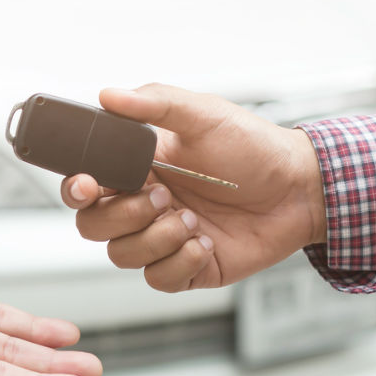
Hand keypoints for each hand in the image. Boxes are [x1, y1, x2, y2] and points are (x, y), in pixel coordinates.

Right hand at [62, 84, 325, 291]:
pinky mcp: (187, 268)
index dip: (76, 190)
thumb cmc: (253, 147)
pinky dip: (180, 262)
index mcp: (137, 168)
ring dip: (156, 238)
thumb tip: (108, 95)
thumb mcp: (203, 115)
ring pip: (122, 255)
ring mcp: (163, 238)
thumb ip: (154, 103)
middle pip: (93, 225)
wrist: (300, 189)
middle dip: (123, 215)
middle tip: (164, 196)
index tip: (89, 184)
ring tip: (193, 220)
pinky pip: (159, 279)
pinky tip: (206, 243)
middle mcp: (143, 205)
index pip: (84, 185)